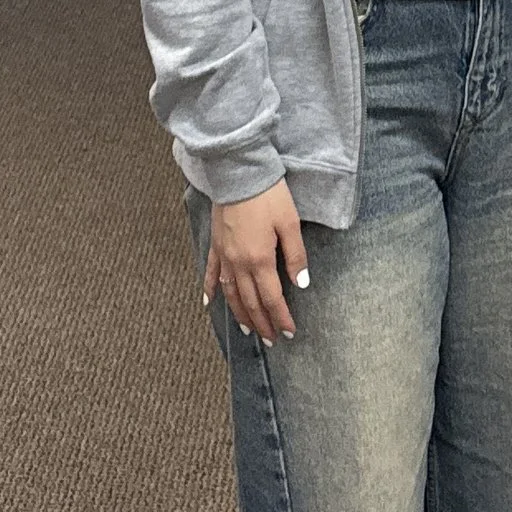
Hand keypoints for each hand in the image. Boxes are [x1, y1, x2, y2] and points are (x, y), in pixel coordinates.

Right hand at [204, 180, 308, 340]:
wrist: (239, 172)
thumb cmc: (269, 195)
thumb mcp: (290, 223)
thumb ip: (296, 256)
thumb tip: (301, 284)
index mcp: (260, 260)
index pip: (272, 298)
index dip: (281, 317)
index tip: (289, 333)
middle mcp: (239, 263)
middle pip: (250, 301)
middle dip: (262, 323)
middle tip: (272, 339)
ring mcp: (224, 255)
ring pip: (231, 294)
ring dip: (240, 314)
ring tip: (248, 330)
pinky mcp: (215, 244)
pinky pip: (210, 273)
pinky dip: (210, 290)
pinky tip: (209, 303)